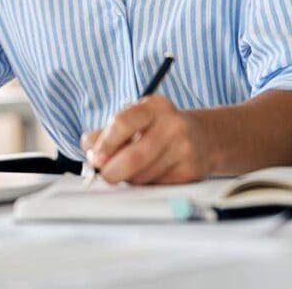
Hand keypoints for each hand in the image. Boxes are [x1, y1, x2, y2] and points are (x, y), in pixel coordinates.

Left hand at [79, 95, 212, 184]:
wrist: (203, 138)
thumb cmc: (158, 128)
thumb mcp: (136, 120)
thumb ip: (107, 132)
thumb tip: (88, 148)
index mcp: (154, 106)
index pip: (124, 122)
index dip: (105, 143)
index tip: (94, 159)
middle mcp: (172, 125)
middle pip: (134, 156)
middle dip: (113, 171)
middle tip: (103, 176)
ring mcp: (184, 149)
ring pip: (143, 176)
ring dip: (129, 179)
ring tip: (131, 170)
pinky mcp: (191, 172)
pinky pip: (156, 186)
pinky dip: (145, 185)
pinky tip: (149, 174)